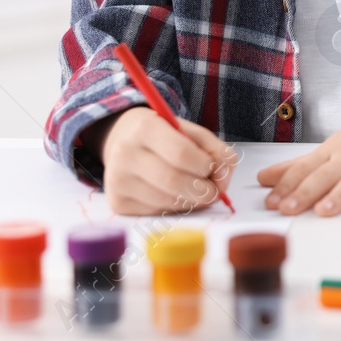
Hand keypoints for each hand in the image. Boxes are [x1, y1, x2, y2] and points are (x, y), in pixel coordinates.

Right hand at [92, 106, 236, 215]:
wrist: (123, 140)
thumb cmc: (165, 135)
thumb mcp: (191, 132)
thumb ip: (216, 151)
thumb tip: (222, 180)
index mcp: (145, 128)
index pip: (182, 154)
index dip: (205, 166)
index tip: (211, 168)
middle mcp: (125, 154)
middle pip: (173, 181)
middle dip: (203, 190)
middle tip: (213, 190)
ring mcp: (117, 180)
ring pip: (167, 202)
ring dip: (191, 201)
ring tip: (195, 190)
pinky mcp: (117, 202)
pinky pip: (157, 213)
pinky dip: (174, 208)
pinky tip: (174, 195)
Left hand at [258, 101, 340, 216]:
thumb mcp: (330, 149)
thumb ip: (297, 167)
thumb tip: (264, 178)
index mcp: (332, 153)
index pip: (305, 169)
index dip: (288, 186)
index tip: (271, 203)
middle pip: (326, 176)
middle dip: (306, 192)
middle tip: (288, 209)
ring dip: (340, 195)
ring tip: (324, 210)